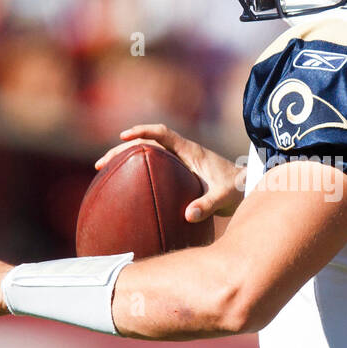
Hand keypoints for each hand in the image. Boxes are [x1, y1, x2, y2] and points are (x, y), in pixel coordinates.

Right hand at [95, 123, 244, 221]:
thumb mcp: (224, 197)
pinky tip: (123, 189)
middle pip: (146, 144)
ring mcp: (178, 162)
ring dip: (125, 160)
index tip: (124, 136)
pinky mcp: (177, 173)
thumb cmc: (236, 188)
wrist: (245, 187)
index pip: (162, 133)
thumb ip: (207, 205)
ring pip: (146, 155)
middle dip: (122, 150)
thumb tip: (188, 216)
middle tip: (102, 164)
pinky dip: (135, 173)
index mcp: (190, 150)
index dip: (143, 131)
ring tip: (104, 172)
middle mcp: (181, 153)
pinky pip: (152, 168)